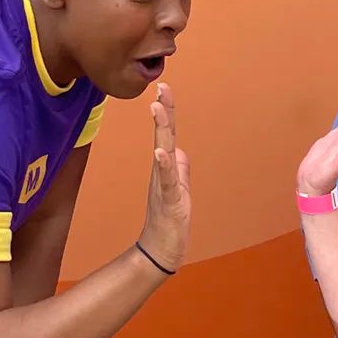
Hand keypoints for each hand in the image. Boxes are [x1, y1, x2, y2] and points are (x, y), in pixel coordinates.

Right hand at [137, 82, 189, 273]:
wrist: (162, 249)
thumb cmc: (170, 220)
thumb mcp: (179, 190)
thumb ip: (179, 169)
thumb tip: (178, 151)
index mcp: (166, 167)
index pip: (167, 134)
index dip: (167, 111)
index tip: (164, 88)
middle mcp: (162, 171)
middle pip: (164, 135)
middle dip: (164, 111)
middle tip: (162, 87)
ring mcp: (163, 184)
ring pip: (163, 151)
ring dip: (160, 129)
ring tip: (157, 108)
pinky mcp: (168, 199)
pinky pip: (166, 179)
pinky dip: (164, 165)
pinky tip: (160, 152)